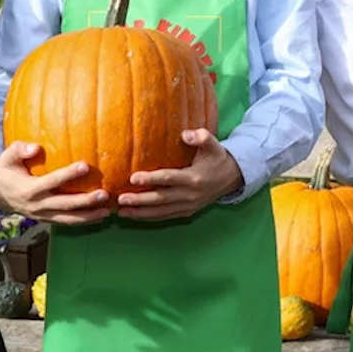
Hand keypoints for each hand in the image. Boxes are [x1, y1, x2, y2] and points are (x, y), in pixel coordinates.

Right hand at [0, 142, 110, 225]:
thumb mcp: (7, 157)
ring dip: (88, 217)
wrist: (0, 195)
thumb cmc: (8, 171)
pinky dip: (84, 221)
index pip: (51, 182)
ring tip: (107, 211)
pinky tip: (99, 217)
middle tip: (104, 194)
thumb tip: (35, 147)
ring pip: (68, 219)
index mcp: (29, 189)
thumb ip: (19, 149)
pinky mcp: (48, 220)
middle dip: (85, 201)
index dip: (68, 174)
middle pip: (64, 205)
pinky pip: (67, 223)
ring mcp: (43, 215)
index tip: (85, 166)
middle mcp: (37, 205)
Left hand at [116, 129, 242, 220]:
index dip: (151, 179)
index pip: (169, 179)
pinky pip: (164, 216)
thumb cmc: (217, 158)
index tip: (133, 177)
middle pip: (161, 199)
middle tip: (120, 199)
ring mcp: (187, 206)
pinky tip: (133, 216)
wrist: (231, 178)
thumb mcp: (214, 144)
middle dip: (139, 200)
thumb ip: (201, 137)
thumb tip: (185, 134)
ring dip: (140, 213)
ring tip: (120, 211)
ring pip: (160, 212)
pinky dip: (148, 217)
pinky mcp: (186, 212)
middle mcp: (190, 195)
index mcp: (194, 178)